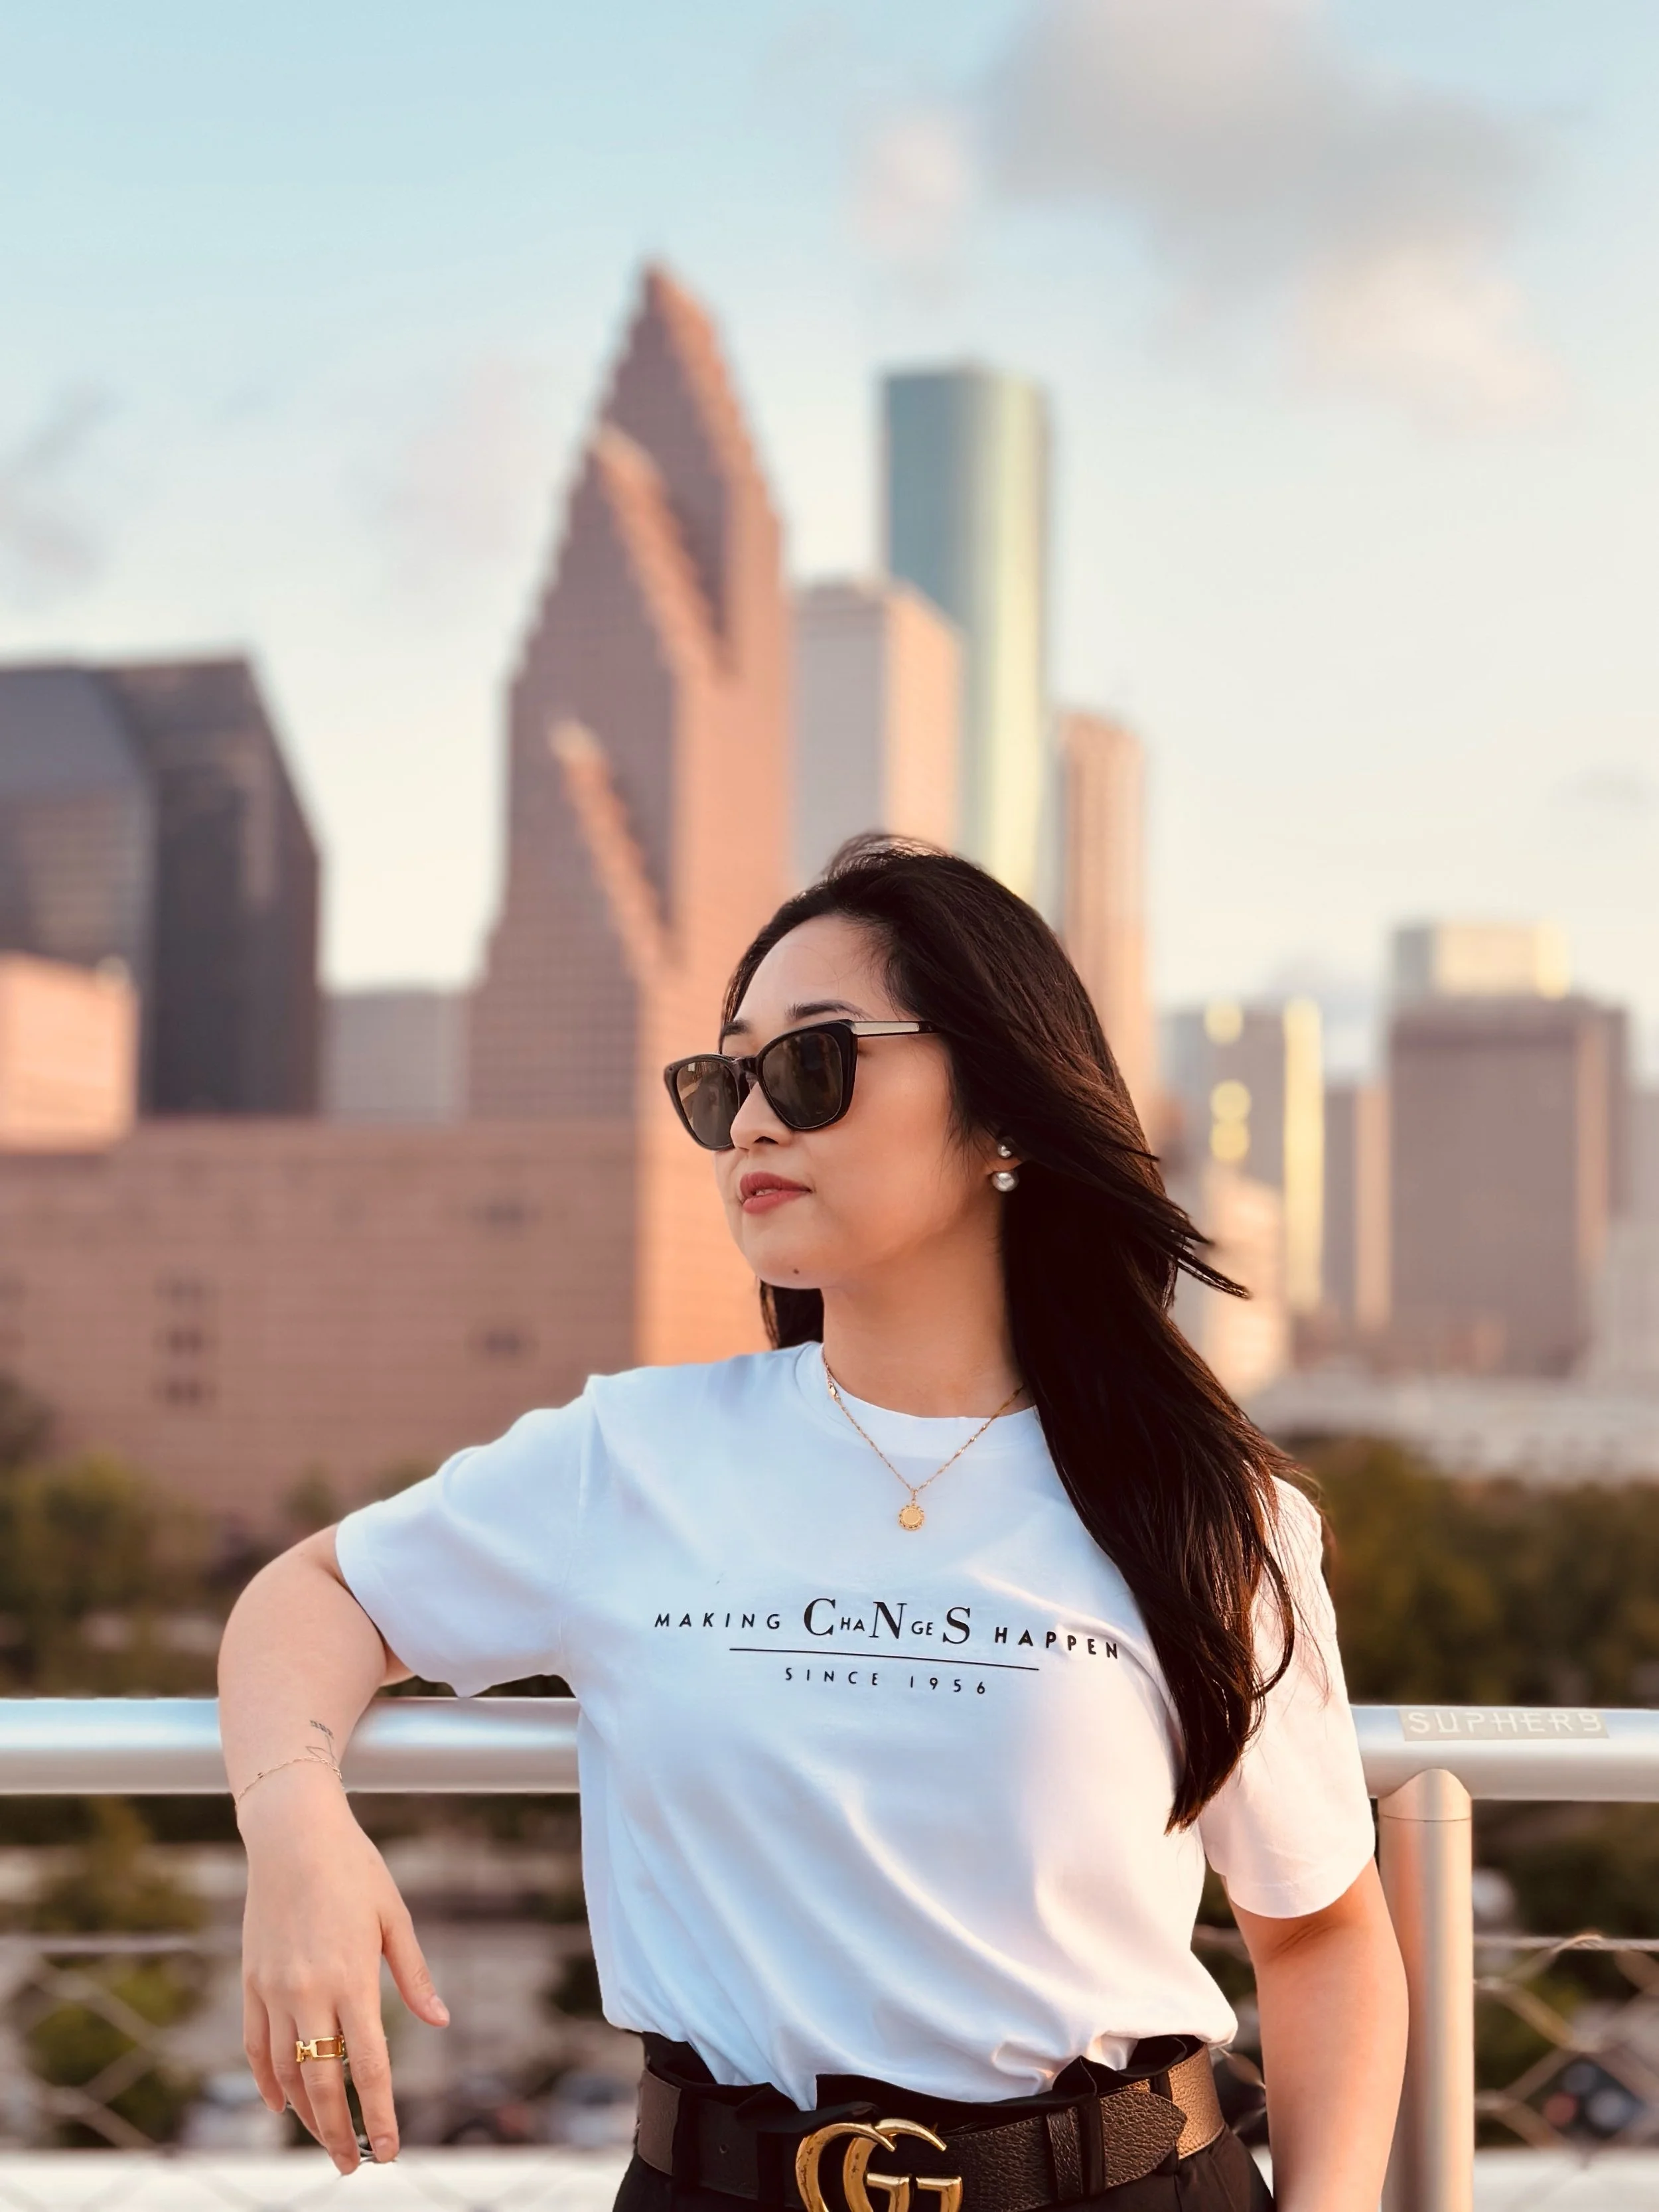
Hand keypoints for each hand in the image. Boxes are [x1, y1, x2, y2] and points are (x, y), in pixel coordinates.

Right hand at [238, 1763, 447, 2171]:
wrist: (292, 1833)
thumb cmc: (355, 1869)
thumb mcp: (395, 1916)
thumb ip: (414, 1976)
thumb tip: (440, 2022)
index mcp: (352, 1977)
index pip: (369, 2066)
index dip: (381, 2115)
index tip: (391, 2151)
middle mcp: (308, 1992)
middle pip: (322, 2084)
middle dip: (340, 2133)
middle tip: (356, 2166)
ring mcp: (273, 1990)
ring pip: (285, 2074)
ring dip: (305, 2115)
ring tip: (326, 2140)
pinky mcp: (250, 1982)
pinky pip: (254, 2048)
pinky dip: (266, 2083)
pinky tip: (280, 2105)